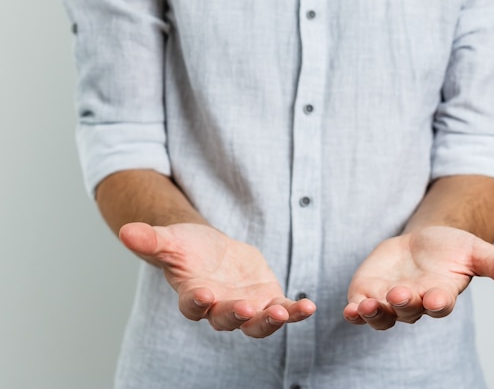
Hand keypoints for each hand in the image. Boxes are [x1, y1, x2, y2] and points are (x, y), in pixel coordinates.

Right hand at [119, 222, 315, 337]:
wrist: (211, 251)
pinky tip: (309, 306)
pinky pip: (282, 310)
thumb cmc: (187, 248)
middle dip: (237, 315)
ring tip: (284, 312)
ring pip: (257, 323)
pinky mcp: (267, 300)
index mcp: (193, 295)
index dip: (197, 302)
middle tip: (247, 308)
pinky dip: (295, 311)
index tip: (205, 294)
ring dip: (270, 320)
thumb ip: (150, 240)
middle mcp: (219, 308)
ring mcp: (245, 307)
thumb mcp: (170, 239)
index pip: (192, 305)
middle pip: (227, 318)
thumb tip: (125, 231)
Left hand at [343, 226, 493, 329]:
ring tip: (366, 306)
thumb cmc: (451, 249)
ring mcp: (389, 301)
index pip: (440, 304)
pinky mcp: (369, 294)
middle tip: (401, 295)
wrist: (422, 243)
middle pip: (409, 310)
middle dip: (404, 304)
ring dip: (374, 313)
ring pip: (382, 316)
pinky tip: (349, 309)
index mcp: (441, 294)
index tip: (436, 299)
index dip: (437, 302)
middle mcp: (415, 303)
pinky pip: (360, 309)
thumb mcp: (477, 251)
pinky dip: (354, 311)